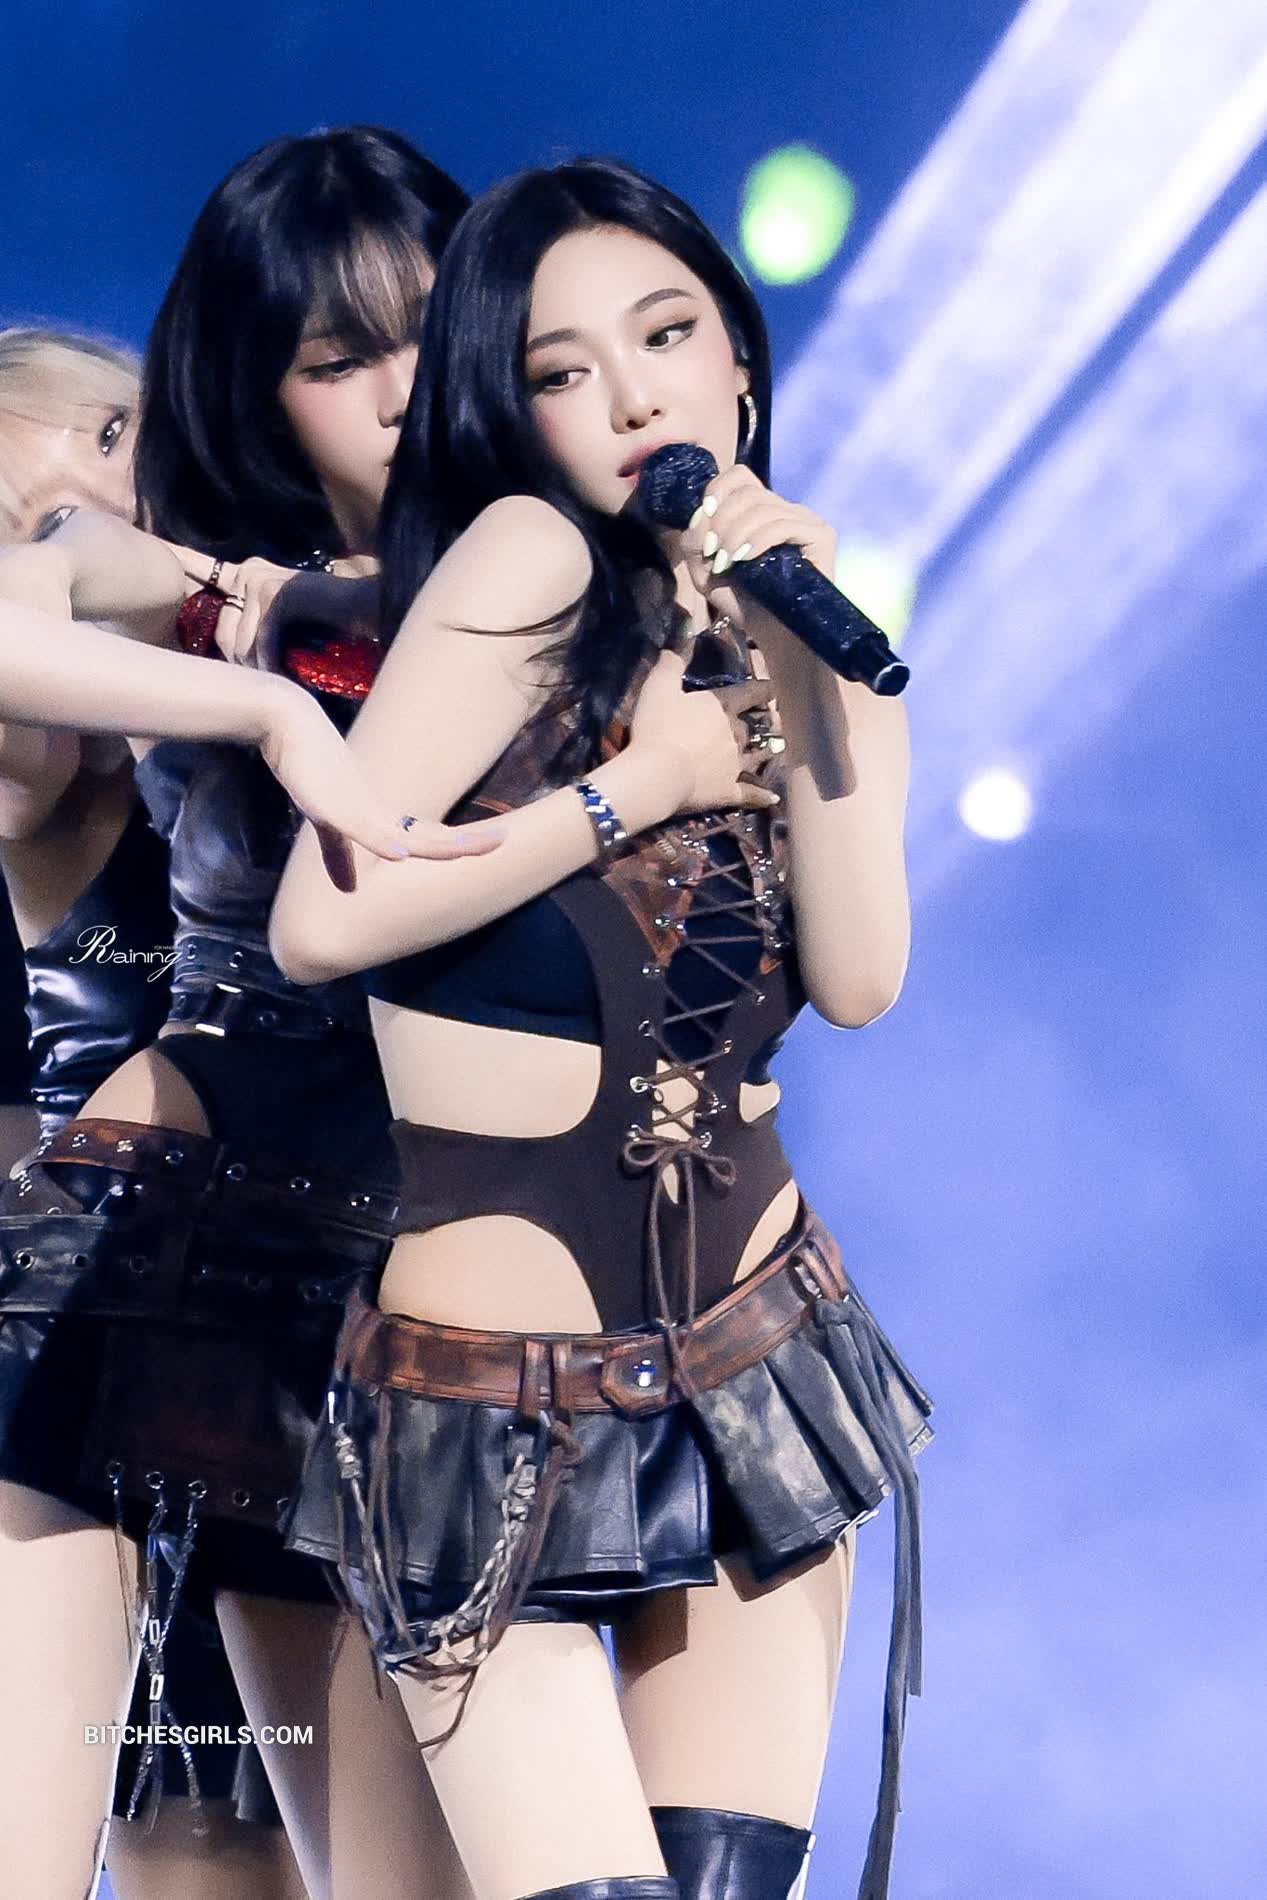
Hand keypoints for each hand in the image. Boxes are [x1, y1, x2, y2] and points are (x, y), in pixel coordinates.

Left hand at [169, 550, 373, 670]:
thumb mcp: (281, 627)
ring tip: (283, 680)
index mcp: (245, 575)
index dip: (178, 562)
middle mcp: (248, 573)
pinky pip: (262, 642)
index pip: (200, 568)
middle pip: (222, 632)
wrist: (371, 614)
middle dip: (241, 665)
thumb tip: (227, 657)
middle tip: (266, 681)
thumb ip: (252, 631)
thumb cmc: (331, 628)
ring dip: (261, 670)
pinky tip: (288, 674)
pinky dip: (275, 663)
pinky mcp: (278, 594)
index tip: (156, 553)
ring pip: (240, 644)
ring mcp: (262, 581)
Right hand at [258, 686, 503, 889]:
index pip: (428, 836)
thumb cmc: (311, 766)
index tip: (491, 845)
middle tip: (505, 839)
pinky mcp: (331, 803)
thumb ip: (339, 854)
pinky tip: (400, 853)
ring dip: (437, 843)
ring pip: (404, 832)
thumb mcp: (327, 820)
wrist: (287, 723)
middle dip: (465, 840)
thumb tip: (347, 888)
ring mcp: (357, 806)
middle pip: (429, 833)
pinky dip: (380, 840)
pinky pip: (358, 826)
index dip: (457, 844)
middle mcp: (377, 812)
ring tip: (471, 848)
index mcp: (381, 818)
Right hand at [628, 648, 780, 816]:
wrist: (656, 774)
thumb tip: (684, 635)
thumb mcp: (659, 687)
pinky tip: (772, 799)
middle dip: (763, 721)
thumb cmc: (656, 727)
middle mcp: (736, 734)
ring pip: (758, 756)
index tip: (771, 687)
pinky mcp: (729, 791)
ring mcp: (735, 765)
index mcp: (722, 707)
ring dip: (766, 751)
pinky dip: (762, 796)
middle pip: (756, 726)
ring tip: (773, 749)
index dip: (762, 689)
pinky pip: (751, 794)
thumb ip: (673, 662)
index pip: (751, 693)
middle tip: (769, 720)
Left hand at [678, 465, 836, 610]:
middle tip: (714, 554)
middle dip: (721, 521)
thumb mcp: (704, 570)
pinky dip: (756, 541)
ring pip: (762, 507)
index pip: (739, 475)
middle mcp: (785, 509)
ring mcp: (805, 520)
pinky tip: (745, 560)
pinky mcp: (821, 536)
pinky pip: (782, 525)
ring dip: (734, 535)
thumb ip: (695, 540)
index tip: (704, 519)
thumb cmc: (743, 602)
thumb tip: (702, 514)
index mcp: (759, 510)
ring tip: (727, 563)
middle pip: (747, 491)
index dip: (716, 490)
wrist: (775, 635)